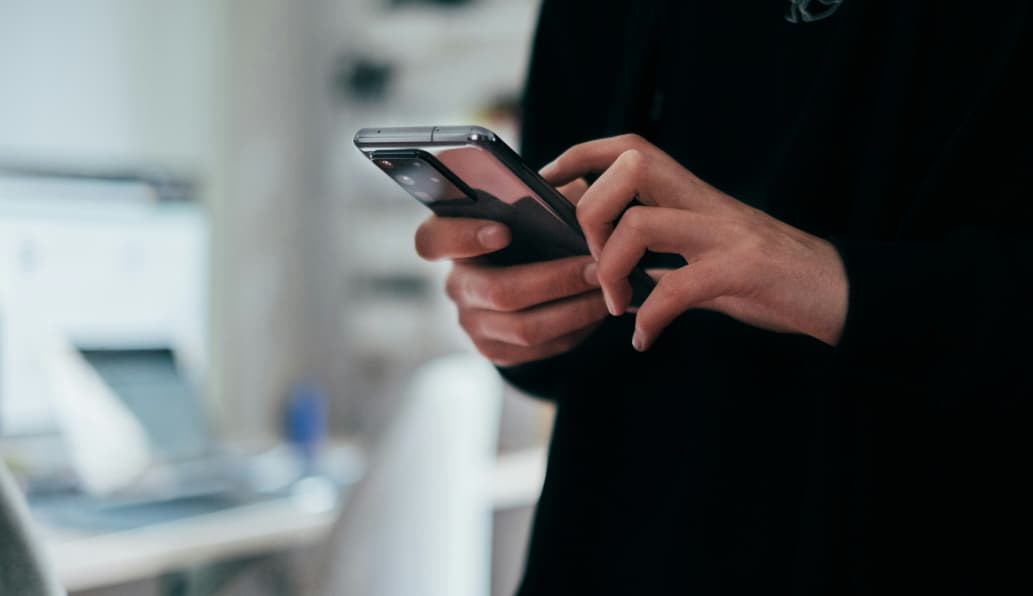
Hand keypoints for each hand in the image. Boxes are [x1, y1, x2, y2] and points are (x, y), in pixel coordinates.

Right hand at [415, 181, 608, 366]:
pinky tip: (598, 309)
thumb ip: (545, 197)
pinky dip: (575, 329)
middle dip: (555, 280)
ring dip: (574, 309)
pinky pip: (539, 348)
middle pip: (498, 291)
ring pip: (524, 327)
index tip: (504, 230)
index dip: (463, 238)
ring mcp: (472, 322)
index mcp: (452, 239)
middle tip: (596, 268)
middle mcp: (456, 284)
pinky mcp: (495, 350)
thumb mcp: (537, 204)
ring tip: (608, 290)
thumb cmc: (535, 228)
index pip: (433, 240)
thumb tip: (572, 201)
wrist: (535, 273)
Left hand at [541, 134, 848, 350]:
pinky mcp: (743, 270)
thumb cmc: (769, 278)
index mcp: (693, 196)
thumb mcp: (708, 259)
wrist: (839, 293)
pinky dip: (651, 317)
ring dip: (613, 269)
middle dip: (591, 212)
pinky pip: (679, 287)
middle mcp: (706, 203)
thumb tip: (616, 275)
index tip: (548, 184)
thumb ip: (665, 259)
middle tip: (592, 263)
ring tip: (617, 306)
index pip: (629, 148)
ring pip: (642, 223)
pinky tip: (645, 339)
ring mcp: (726, 233)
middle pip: (630, 167)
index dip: (581, 156)